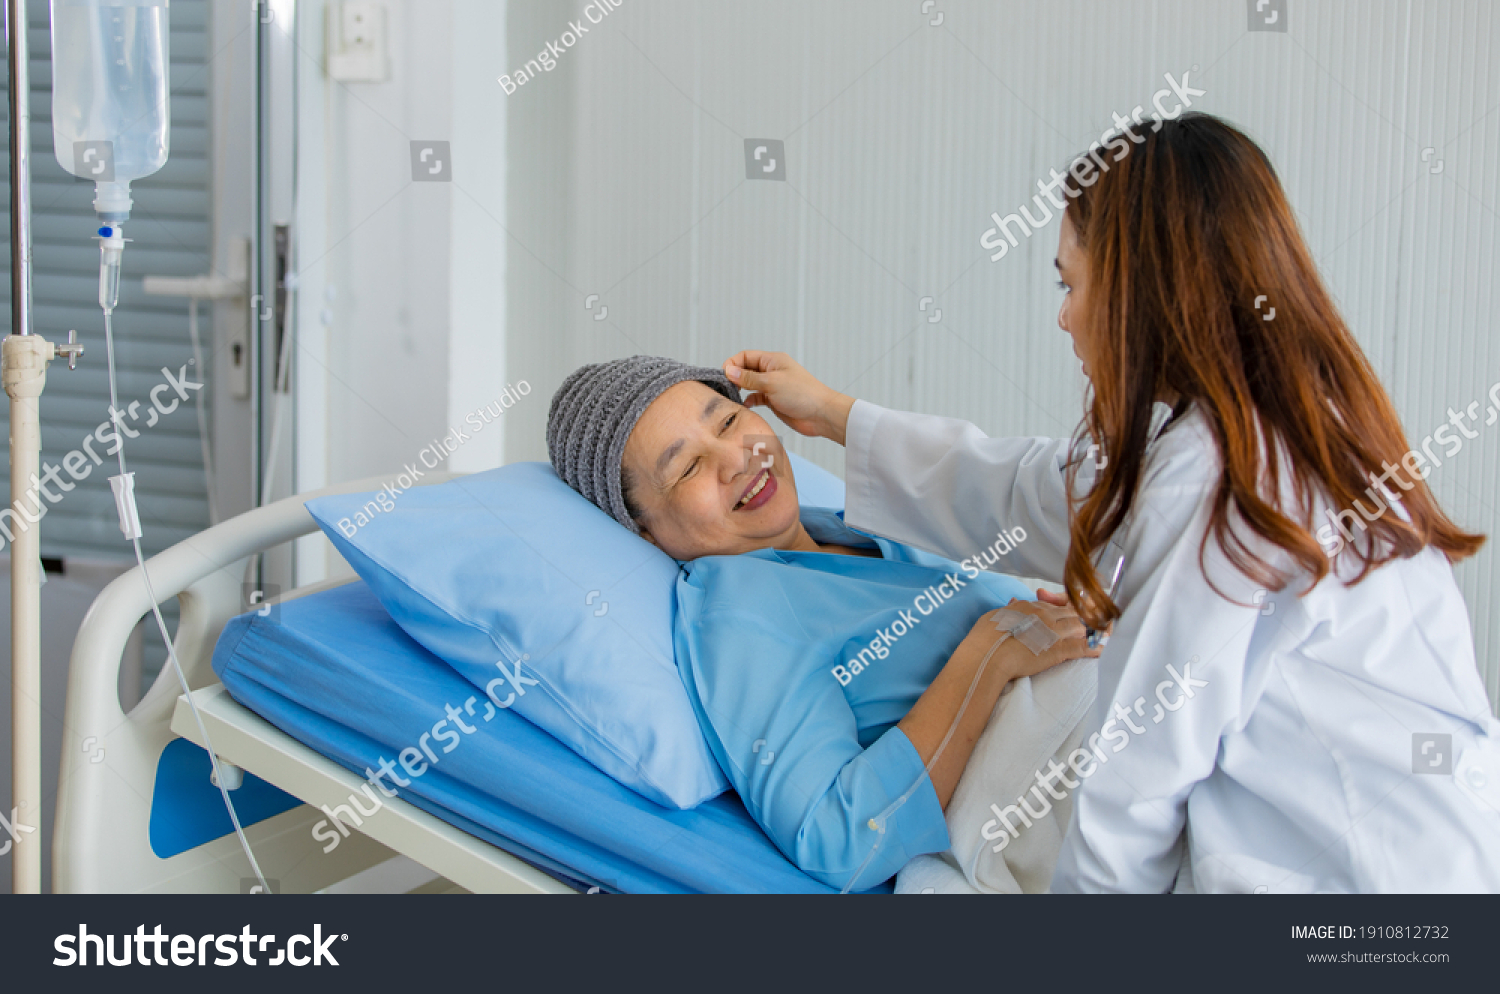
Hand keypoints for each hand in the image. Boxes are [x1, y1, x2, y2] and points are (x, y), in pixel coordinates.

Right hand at [723, 350, 854, 443]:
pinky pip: (756, 397)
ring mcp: (773, 386)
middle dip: (735, 377)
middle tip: (728, 388)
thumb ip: (749, 378)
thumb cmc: (802, 394)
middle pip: (746, 369)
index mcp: (772, 360)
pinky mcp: (774, 400)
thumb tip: (729, 371)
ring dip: (741, 390)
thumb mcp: (771, 383)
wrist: (821, 414)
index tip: (725, 376)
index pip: (745, 356)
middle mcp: (772, 371)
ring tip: (734, 397)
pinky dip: (749, 401)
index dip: (732, 364)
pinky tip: (745, 406)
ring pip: (750, 384)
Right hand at [963, 598, 1098, 681]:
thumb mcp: (994, 616)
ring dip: (1089, 631)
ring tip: (1098, 635)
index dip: (1059, 610)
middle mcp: (1043, 615)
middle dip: (1080, 617)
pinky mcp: (1058, 650)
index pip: (1050, 606)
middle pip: (1069, 612)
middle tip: (1090, 622)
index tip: (1063, 616)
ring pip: (1079, 626)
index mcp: (1028, 607)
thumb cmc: (984, 638)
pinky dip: (1093, 648)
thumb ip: (1007, 610)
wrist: (987, 655)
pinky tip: (1101, 650)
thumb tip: (1013, 603)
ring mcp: (1052, 632)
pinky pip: (1081, 647)